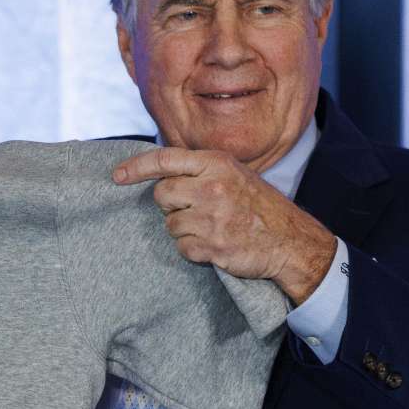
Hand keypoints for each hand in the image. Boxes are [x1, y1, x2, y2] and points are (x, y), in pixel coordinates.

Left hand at [113, 146, 335, 304]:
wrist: (291, 241)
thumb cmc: (258, 206)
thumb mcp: (234, 174)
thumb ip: (200, 170)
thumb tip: (159, 172)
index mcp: (217, 164)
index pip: (165, 160)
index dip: (136, 167)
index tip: (117, 176)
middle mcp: (212, 188)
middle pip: (161, 195)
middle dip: (171, 205)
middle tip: (194, 209)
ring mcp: (212, 218)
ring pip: (170, 225)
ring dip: (184, 229)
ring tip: (211, 227)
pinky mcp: (213, 246)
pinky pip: (181, 248)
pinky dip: (193, 249)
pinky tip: (214, 244)